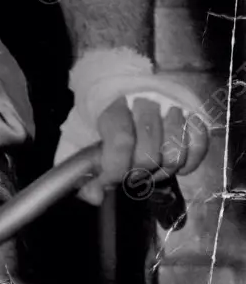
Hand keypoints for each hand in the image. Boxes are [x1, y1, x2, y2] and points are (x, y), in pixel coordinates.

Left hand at [78, 95, 208, 204]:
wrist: (130, 87)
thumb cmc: (109, 117)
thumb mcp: (87, 134)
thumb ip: (86, 166)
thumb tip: (91, 196)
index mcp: (116, 103)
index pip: (121, 141)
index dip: (116, 168)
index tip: (110, 179)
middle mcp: (148, 102)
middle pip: (148, 154)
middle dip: (137, 173)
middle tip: (131, 171)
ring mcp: (175, 107)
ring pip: (175, 155)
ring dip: (162, 171)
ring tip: (151, 167)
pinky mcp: (196, 115)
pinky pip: (198, 147)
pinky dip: (187, 164)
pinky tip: (173, 162)